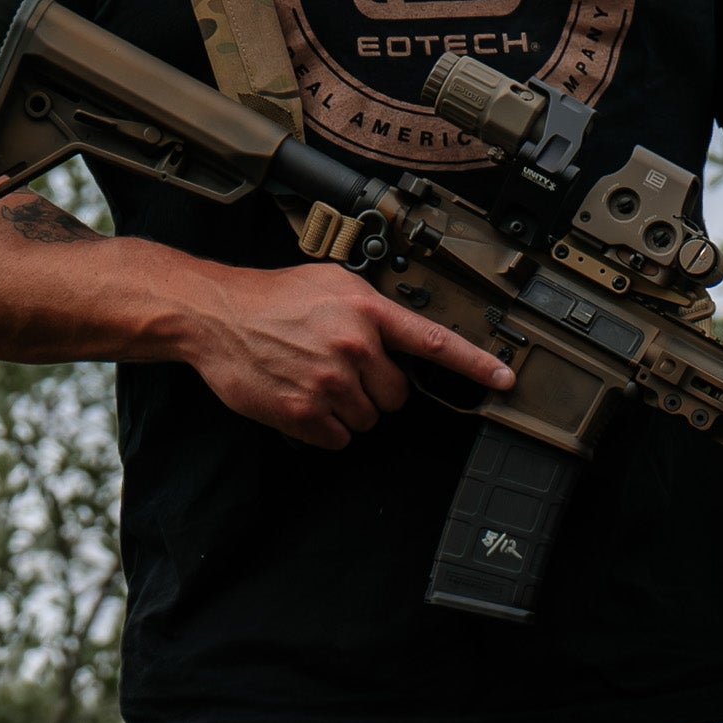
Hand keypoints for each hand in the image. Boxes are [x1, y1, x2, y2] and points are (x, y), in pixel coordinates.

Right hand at [189, 262, 512, 448]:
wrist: (217, 316)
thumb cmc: (272, 298)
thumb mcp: (331, 282)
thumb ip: (371, 305)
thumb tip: (400, 329)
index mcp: (367, 311)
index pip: (434, 342)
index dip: (475, 364)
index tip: (505, 380)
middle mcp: (354, 346)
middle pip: (397, 396)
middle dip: (376, 390)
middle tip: (342, 370)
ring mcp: (329, 382)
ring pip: (368, 421)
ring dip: (348, 410)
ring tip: (316, 381)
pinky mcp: (304, 412)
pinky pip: (338, 439)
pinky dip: (324, 429)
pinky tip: (303, 401)